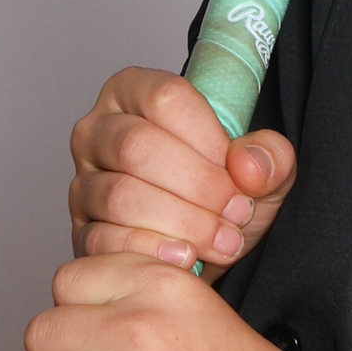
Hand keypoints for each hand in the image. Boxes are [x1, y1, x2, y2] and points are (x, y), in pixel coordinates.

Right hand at [68, 68, 296, 275]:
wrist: (207, 249)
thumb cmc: (224, 195)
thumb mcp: (262, 170)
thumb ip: (270, 157)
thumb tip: (248, 166)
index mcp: (135, 92)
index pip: (166, 98)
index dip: (209, 140)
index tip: (241, 175)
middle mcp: (99, 131)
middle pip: (136, 146)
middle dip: (198, 185)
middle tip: (237, 212)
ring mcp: (83, 182)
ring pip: (120, 195)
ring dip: (182, 223)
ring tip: (223, 240)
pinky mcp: (81, 231)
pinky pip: (104, 240)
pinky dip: (152, 252)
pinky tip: (186, 258)